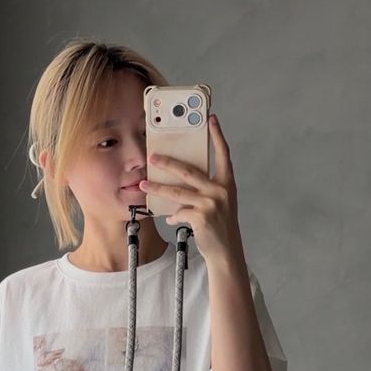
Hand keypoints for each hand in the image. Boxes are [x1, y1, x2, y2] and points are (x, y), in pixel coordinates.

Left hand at [139, 112, 242, 266]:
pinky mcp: (201, 216)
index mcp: (227, 183)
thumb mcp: (218, 203)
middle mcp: (220, 190)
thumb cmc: (220, 225)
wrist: (226, 250)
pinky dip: (172, 215)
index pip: (223, 154)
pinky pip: (179, 212)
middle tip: (153, 156)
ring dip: (157, 188)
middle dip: (168, 162)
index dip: (217, 136)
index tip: (211, 119)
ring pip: (177, 191)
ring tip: (144, 184)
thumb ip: (203, 191)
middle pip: (189, 170)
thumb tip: (178, 186)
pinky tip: (170, 218)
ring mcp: (211, 203)